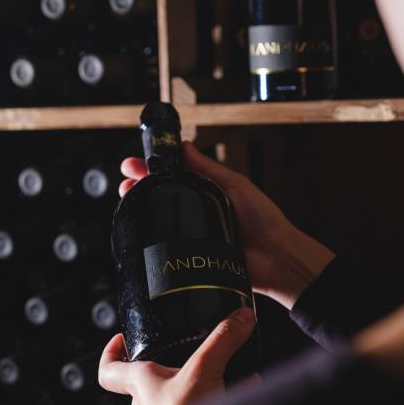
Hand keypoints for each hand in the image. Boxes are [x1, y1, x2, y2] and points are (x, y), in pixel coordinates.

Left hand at [98, 307, 256, 404]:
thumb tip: (241, 316)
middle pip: (142, 382)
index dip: (111, 352)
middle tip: (175, 347)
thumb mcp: (204, 370)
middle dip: (160, 364)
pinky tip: (248, 384)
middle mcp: (152, 403)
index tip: (123, 337)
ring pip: (174, 395)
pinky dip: (224, 395)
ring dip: (193, 380)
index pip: (109, 370)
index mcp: (142, 384)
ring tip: (217, 364)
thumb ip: (222, 340)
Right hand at [119, 141, 334, 308]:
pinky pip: (168, 246)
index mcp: (208, 192)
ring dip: (143, 208)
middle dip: (141, 186)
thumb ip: (208, 168)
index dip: (154, 168)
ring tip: (129, 198)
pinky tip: (142, 232)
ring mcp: (194, 233)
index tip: (136, 162)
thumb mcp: (235, 185)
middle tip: (126, 179)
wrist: (276, 259)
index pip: (175, 175)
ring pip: (162, 220)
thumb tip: (185, 146)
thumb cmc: (264, 221)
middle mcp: (199, 211)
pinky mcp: (192, 255)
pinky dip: (153, 239)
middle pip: (163, 195)